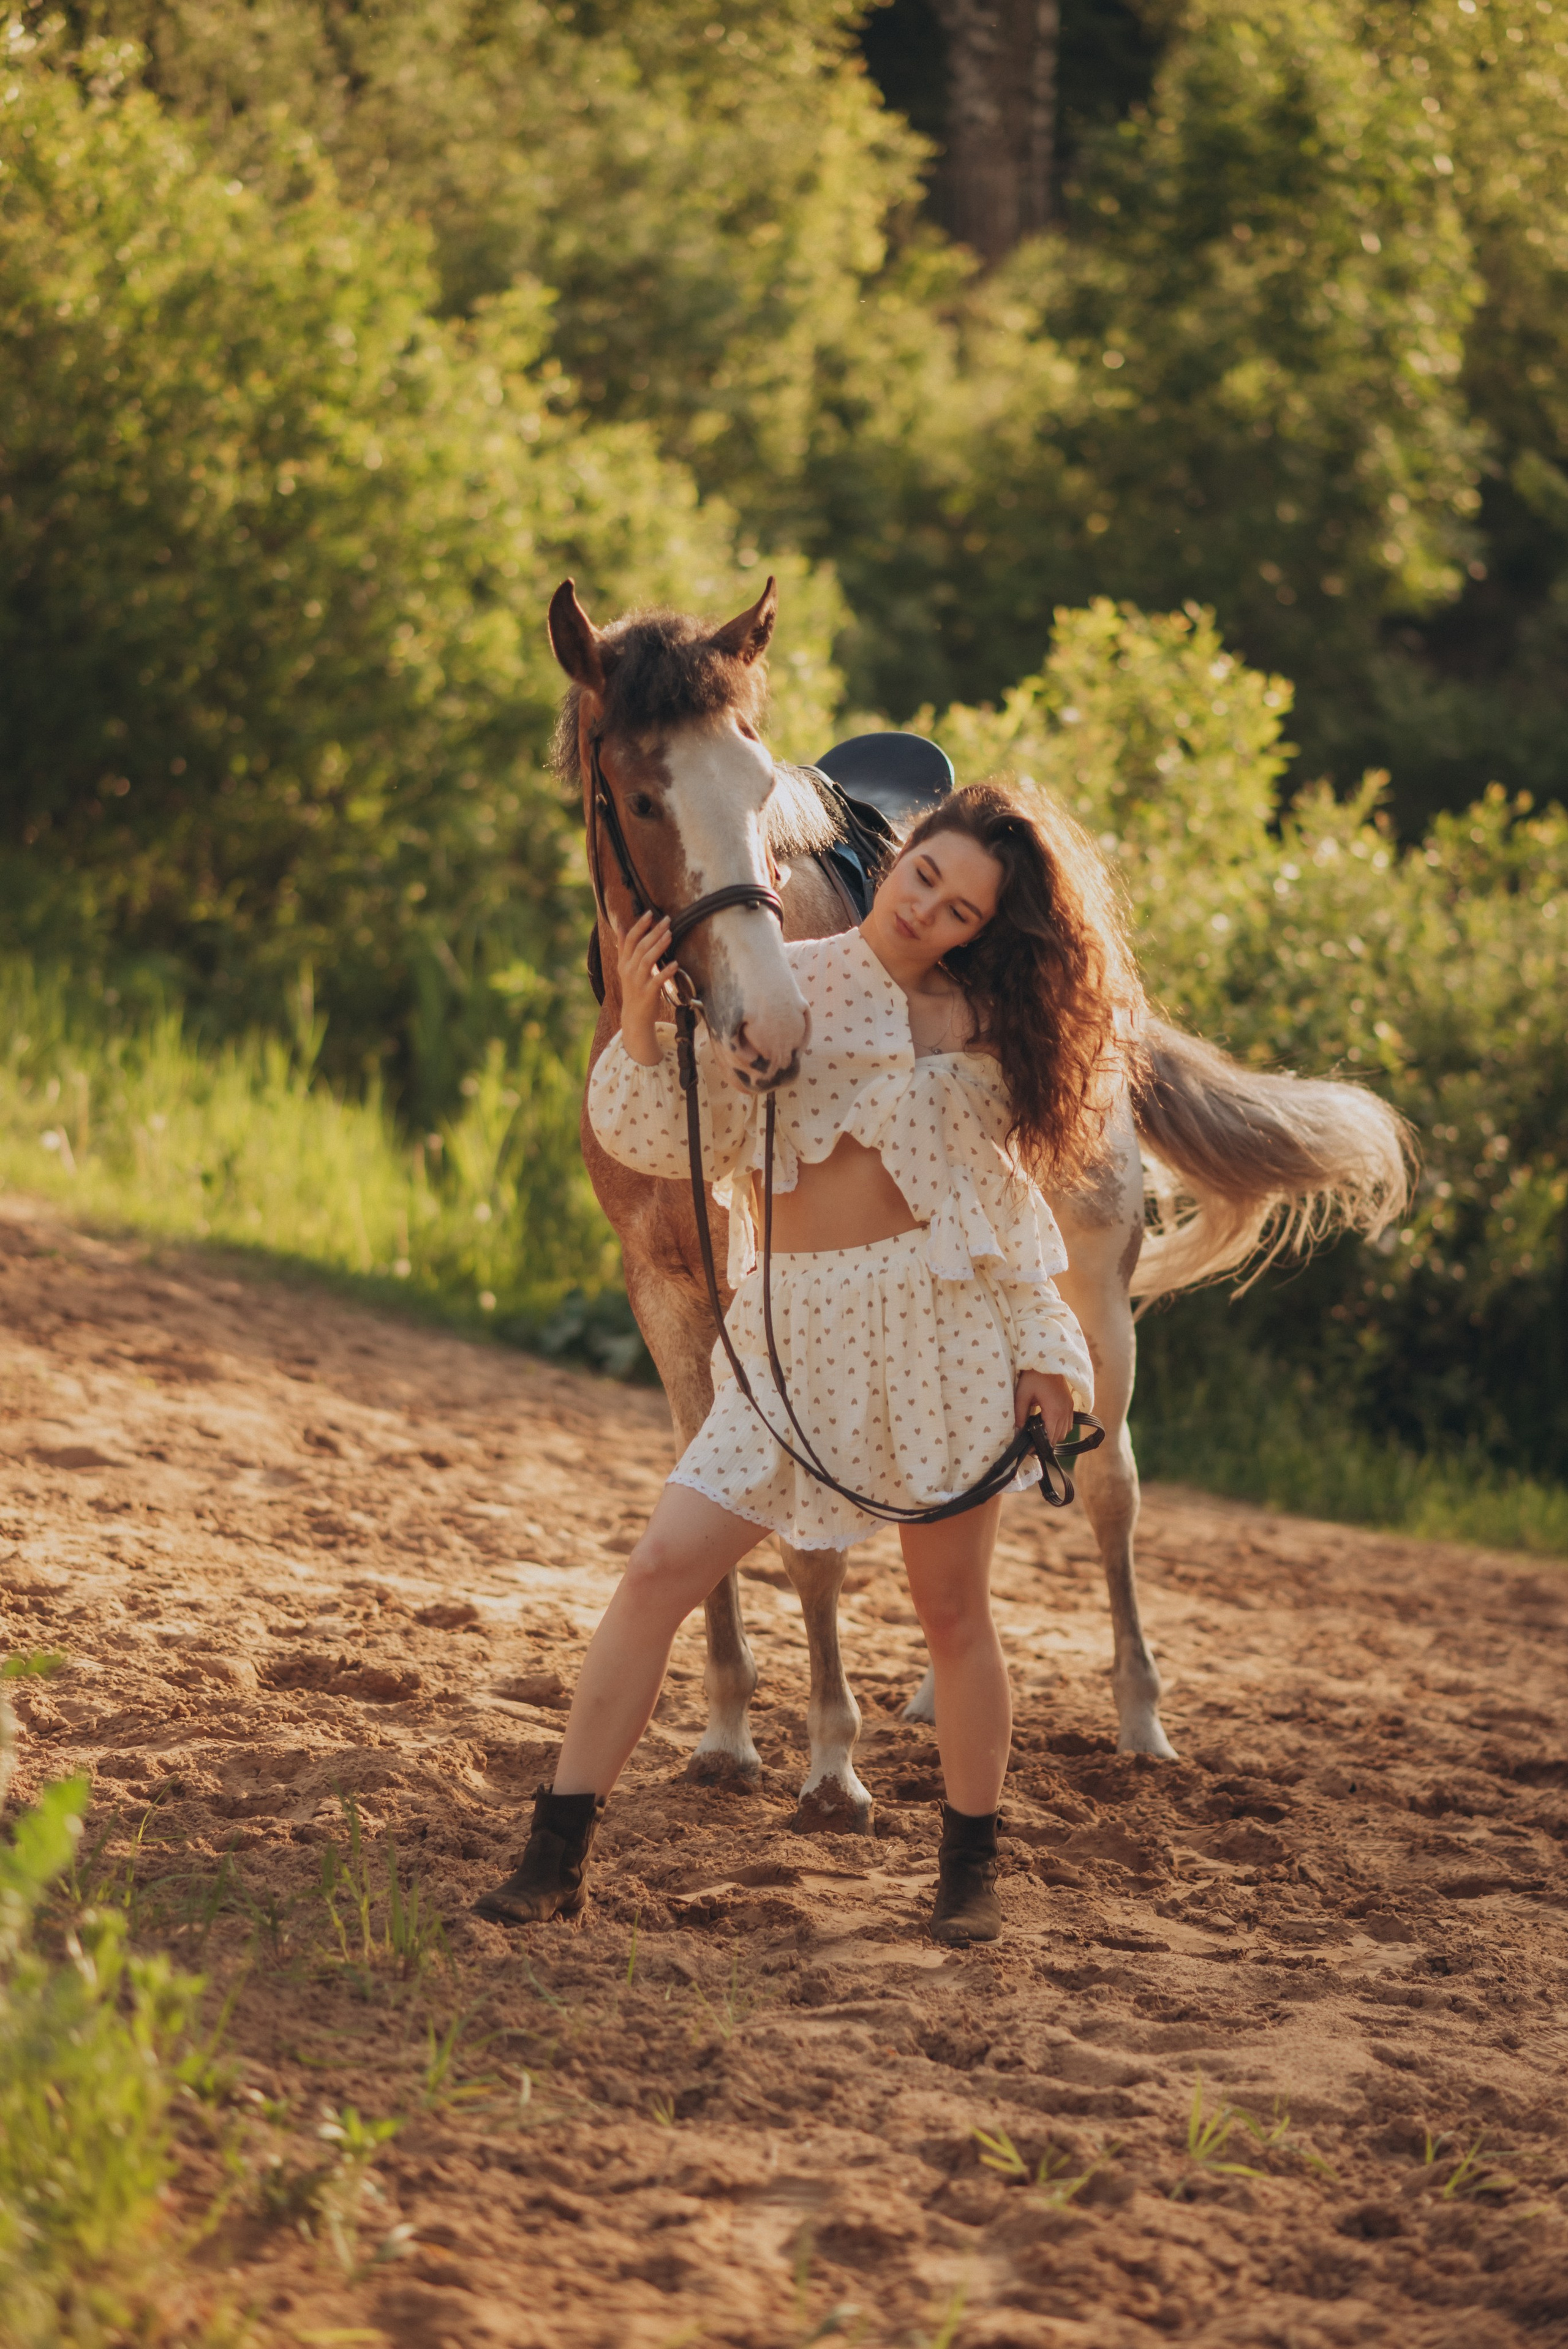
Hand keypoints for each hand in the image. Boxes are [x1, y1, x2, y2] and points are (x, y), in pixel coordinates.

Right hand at [615, 909, 672, 1066]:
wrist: (634, 1017)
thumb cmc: (634, 988)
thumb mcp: (625, 967)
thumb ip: (624, 947)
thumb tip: (620, 926)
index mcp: (624, 962)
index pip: (630, 940)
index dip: (640, 926)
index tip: (650, 913)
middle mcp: (629, 970)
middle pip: (640, 947)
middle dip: (653, 932)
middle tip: (667, 920)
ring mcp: (638, 982)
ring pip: (647, 961)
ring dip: (659, 946)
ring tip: (670, 935)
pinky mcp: (647, 994)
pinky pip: (657, 981)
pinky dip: (666, 972)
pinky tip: (675, 964)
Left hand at [1015, 1370, 1072, 1446]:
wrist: (1048, 1359)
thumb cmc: (1033, 1376)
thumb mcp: (1022, 1394)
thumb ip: (1020, 1414)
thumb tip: (1017, 1433)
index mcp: (1054, 1411)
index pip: (1049, 1438)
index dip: (1040, 1446)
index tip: (1029, 1450)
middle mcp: (1065, 1411)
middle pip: (1058, 1437)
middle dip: (1046, 1443)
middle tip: (1031, 1444)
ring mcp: (1069, 1407)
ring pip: (1065, 1432)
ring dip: (1054, 1435)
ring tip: (1039, 1434)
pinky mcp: (1069, 1403)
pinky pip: (1068, 1423)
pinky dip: (1060, 1427)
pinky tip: (1048, 1424)